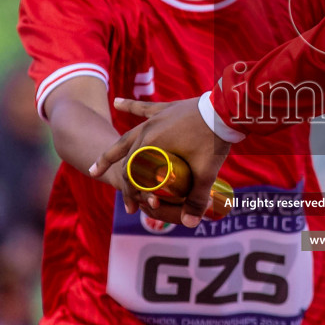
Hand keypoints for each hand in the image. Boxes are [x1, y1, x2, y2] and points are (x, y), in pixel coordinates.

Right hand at [93, 97, 231, 227]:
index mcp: (152, 145)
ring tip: (98, 160)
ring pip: (128, 135)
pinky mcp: (164, 109)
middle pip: (126, 156)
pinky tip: (116, 101)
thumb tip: (190, 224)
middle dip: (116, 172)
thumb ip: (196, 199)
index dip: (131, 191)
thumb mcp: (205, 173)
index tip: (133, 206)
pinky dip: (129, 105)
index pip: (133, 173)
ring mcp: (155, 119)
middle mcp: (147, 130)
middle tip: (100, 179)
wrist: (226, 110)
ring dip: (113, 149)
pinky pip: (143, 108)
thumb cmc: (213, 141)